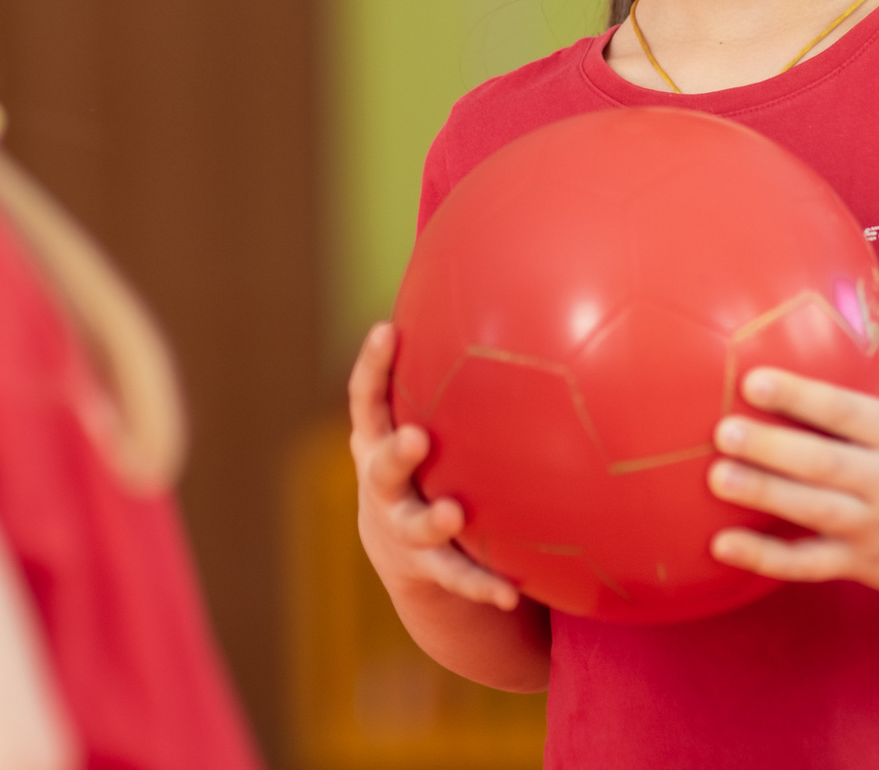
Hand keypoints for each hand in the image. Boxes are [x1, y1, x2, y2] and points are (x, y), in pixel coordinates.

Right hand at [346, 323, 519, 611]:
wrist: (401, 552)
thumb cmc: (423, 462)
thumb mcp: (417, 417)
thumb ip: (439, 373)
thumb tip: (485, 286)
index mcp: (377, 440)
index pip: (366, 399)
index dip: (371, 365)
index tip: (385, 330)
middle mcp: (382, 485)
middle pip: (381, 468)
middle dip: (397, 453)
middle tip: (417, 438)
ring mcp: (403, 530)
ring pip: (416, 528)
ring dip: (434, 522)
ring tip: (456, 513)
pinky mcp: (431, 571)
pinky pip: (459, 579)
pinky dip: (482, 585)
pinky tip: (512, 591)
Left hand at [705, 316, 878, 605]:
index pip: (846, 411)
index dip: (800, 396)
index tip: (754, 380)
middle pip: (823, 463)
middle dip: (771, 447)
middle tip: (722, 430)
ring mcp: (874, 527)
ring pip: (812, 512)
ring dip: (763, 494)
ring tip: (715, 477)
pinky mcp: (863, 566)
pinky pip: (808, 565)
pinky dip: (766, 559)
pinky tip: (723, 545)